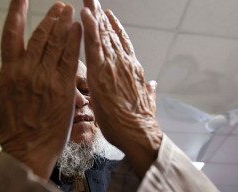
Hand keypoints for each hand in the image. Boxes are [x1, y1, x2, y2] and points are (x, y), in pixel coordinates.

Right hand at [0, 0, 81, 178]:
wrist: (30, 152)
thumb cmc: (11, 135)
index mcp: (8, 74)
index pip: (10, 35)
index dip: (16, 14)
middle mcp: (26, 71)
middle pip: (39, 35)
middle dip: (50, 17)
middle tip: (59, 6)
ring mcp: (46, 78)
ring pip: (55, 43)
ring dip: (63, 23)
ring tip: (68, 10)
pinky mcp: (64, 87)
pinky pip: (70, 58)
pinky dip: (74, 41)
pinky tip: (78, 28)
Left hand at [81, 0, 162, 176]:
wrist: (138, 133)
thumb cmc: (139, 122)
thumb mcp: (146, 103)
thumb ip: (149, 91)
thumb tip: (153, 85)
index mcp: (132, 69)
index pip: (122, 43)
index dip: (115, 28)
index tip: (108, 16)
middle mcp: (124, 62)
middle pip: (111, 34)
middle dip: (101, 16)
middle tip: (94, 0)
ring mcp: (113, 65)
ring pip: (102, 35)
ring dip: (94, 16)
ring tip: (89, 0)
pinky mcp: (101, 72)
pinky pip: (93, 46)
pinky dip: (89, 29)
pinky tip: (84, 15)